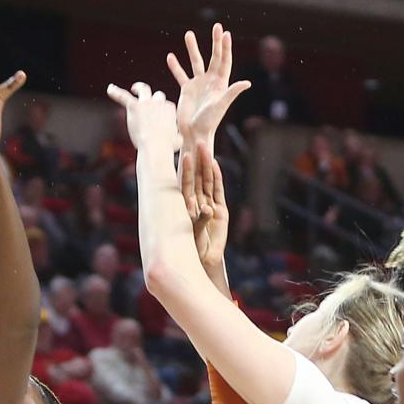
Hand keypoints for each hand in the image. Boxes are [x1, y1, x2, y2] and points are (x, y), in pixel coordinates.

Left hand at [106, 83, 180, 152]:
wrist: (155, 146)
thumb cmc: (166, 147)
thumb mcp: (177, 141)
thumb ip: (177, 136)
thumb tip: (178, 138)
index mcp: (170, 109)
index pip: (166, 107)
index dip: (163, 114)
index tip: (160, 123)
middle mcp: (159, 102)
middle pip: (158, 96)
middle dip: (155, 100)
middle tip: (149, 102)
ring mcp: (146, 103)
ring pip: (143, 90)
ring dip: (139, 88)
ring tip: (134, 88)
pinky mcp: (134, 106)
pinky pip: (123, 96)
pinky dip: (116, 92)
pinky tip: (110, 89)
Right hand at [167, 23, 249, 149]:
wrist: (194, 133)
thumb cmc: (209, 122)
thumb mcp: (221, 106)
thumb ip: (232, 92)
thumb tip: (247, 82)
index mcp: (221, 83)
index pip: (224, 61)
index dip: (225, 47)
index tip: (225, 33)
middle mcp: (211, 81)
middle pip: (213, 57)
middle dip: (215, 42)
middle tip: (216, 26)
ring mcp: (198, 84)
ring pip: (195, 62)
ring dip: (192, 48)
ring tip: (188, 34)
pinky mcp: (187, 90)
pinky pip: (180, 75)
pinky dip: (176, 66)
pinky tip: (170, 56)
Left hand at [180, 144, 228, 271]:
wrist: (204, 260)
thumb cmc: (193, 249)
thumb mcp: (193, 234)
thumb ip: (200, 221)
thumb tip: (206, 209)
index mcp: (184, 207)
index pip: (185, 185)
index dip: (185, 170)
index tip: (184, 155)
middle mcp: (195, 203)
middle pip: (196, 178)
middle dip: (197, 161)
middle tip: (197, 143)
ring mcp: (208, 205)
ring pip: (206, 181)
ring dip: (206, 166)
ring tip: (205, 148)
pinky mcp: (219, 211)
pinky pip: (217, 190)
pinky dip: (216, 178)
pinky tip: (214, 164)